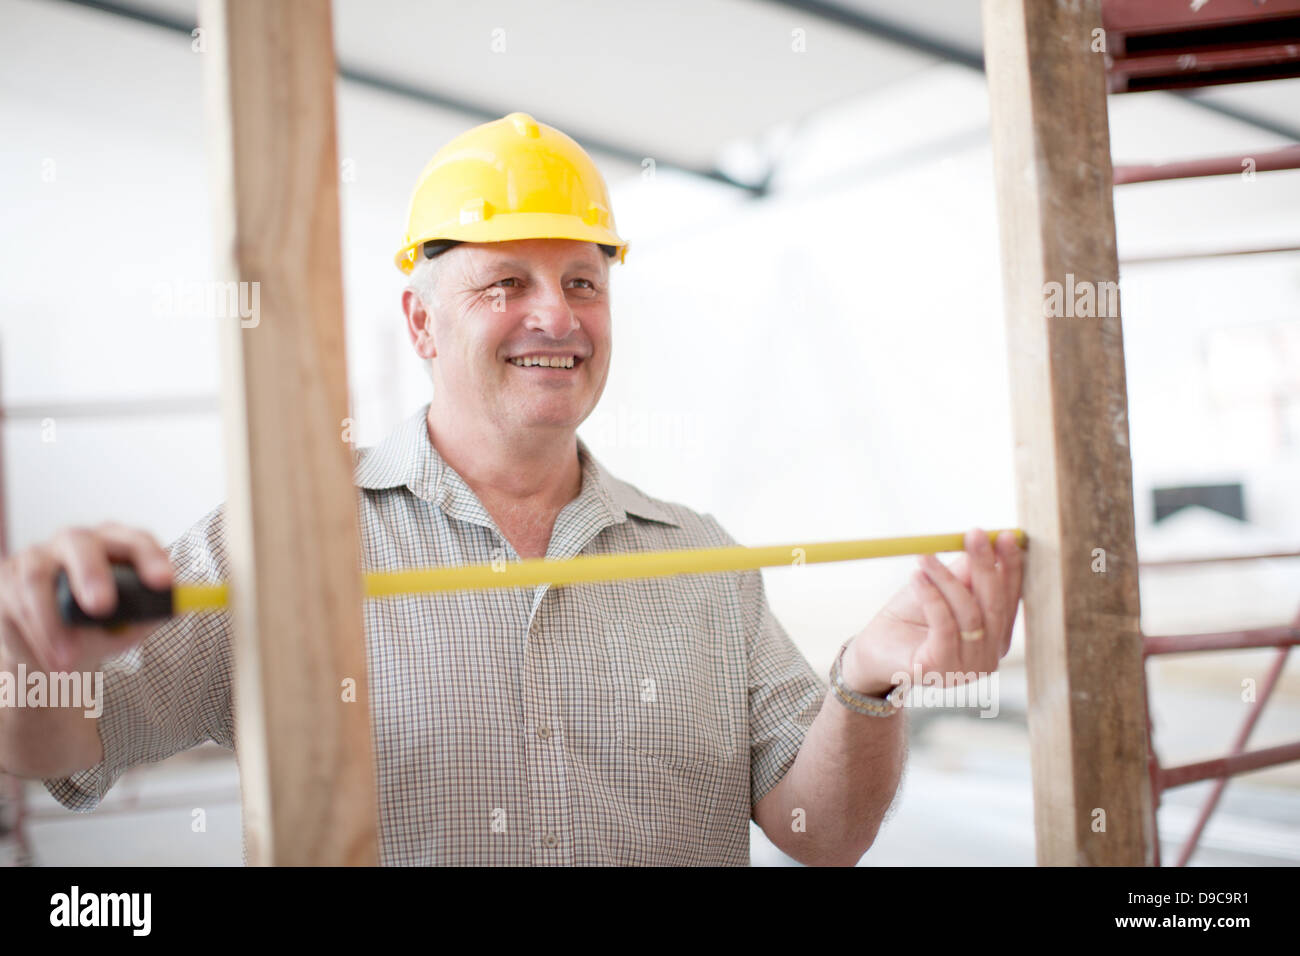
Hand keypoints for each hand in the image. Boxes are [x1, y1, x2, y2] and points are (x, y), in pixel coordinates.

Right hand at [0, 523, 172, 673]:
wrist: (57, 653)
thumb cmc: (100, 629)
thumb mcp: (131, 624)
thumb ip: (150, 614)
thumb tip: (171, 609)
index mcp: (114, 544)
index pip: (134, 540)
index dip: (150, 558)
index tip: (163, 582)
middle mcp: (73, 542)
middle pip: (79, 543)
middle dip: (91, 574)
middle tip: (102, 607)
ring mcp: (35, 559)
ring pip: (37, 580)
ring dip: (53, 624)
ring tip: (68, 659)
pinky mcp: (6, 583)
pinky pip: (15, 604)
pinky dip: (35, 635)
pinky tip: (52, 658)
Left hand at [841, 527, 1023, 696]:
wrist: (874, 651)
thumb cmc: (909, 620)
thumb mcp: (940, 590)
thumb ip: (965, 574)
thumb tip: (987, 544)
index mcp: (995, 638)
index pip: (1009, 599)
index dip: (1010, 567)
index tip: (1005, 536)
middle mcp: (988, 657)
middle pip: (994, 605)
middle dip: (986, 566)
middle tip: (975, 534)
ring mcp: (966, 668)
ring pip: (968, 613)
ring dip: (947, 579)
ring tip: (925, 557)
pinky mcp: (940, 668)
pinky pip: (945, 625)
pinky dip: (932, 597)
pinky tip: (917, 577)